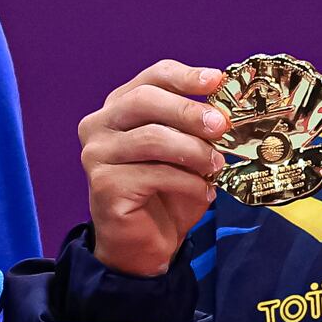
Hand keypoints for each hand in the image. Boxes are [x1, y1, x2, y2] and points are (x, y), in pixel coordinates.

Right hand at [82, 60, 225, 277]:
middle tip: (221, 125)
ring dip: (193, 151)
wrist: (144, 245)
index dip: (185, 76)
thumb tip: (224, 112)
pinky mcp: (104, 184)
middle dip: (189, 110)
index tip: (216, 80)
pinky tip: (203, 192)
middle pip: (145, 100)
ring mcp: (97, 154)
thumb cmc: (165, 193)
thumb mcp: (184, 153)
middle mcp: (99, 125)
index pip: (151, 78)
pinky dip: (188, 182)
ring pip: (152, 138)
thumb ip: (194, 129)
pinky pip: (155, 174)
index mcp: (119, 107)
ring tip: (217, 166)